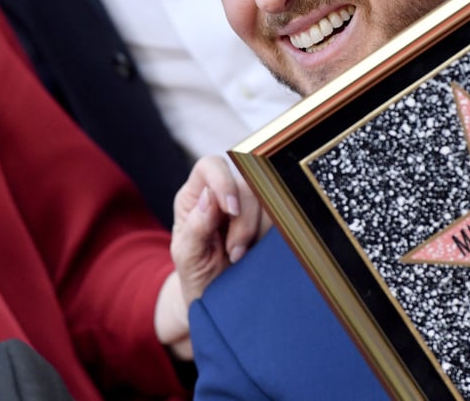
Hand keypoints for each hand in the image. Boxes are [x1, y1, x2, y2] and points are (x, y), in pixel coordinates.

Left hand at [171, 155, 270, 307]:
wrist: (215, 303)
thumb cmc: (195, 276)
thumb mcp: (187, 257)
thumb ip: (195, 227)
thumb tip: (210, 197)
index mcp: (196, 196)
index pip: (211, 166)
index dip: (223, 181)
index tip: (229, 210)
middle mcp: (223, 195)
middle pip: (246, 183)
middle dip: (244, 220)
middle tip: (234, 252)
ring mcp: (249, 209)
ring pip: (268, 199)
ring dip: (258, 231)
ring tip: (241, 257)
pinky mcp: (268, 224)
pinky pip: (281, 219)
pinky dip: (272, 238)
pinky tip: (258, 255)